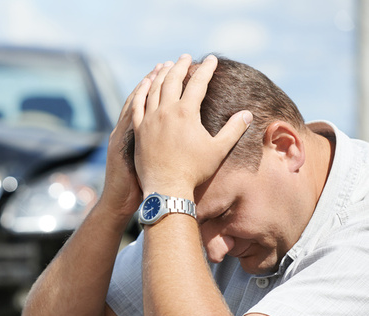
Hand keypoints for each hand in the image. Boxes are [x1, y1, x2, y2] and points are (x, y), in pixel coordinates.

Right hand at [100, 65, 161, 218]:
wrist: (119, 202)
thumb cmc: (136, 187)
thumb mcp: (145, 162)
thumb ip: (158, 146)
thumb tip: (178, 137)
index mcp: (134, 132)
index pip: (147, 103)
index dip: (158, 86)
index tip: (170, 70)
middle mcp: (127, 130)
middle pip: (142, 98)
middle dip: (156, 78)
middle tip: (169, 61)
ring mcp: (122, 137)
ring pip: (134, 105)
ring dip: (147, 86)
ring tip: (159, 70)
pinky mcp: (121, 146)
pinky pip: (129, 120)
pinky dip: (136, 105)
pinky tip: (146, 92)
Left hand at [132, 54, 251, 198]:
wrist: (166, 188)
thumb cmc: (194, 171)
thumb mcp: (218, 150)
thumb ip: (234, 130)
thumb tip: (248, 114)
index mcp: (186, 113)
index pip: (198, 83)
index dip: (206, 69)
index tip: (211, 59)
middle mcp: (165, 112)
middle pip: (172, 80)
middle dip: (180, 66)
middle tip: (186, 57)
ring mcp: (149, 120)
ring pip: (153, 89)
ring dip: (161, 74)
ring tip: (166, 65)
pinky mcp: (138, 129)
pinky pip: (137, 104)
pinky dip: (142, 91)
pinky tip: (145, 83)